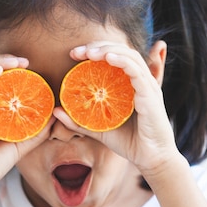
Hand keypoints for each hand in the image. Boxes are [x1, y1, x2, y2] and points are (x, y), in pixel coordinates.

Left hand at [52, 41, 183, 178]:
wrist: (151, 160)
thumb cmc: (129, 143)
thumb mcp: (98, 129)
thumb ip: (78, 120)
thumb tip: (55, 111)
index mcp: (130, 84)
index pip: (115, 57)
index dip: (95, 50)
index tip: (74, 54)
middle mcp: (141, 81)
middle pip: (122, 51)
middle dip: (98, 46)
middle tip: (77, 52)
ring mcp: (148, 86)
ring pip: (130, 56)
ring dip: (108, 50)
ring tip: (89, 53)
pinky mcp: (151, 95)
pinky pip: (137, 71)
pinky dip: (122, 61)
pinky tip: (108, 57)